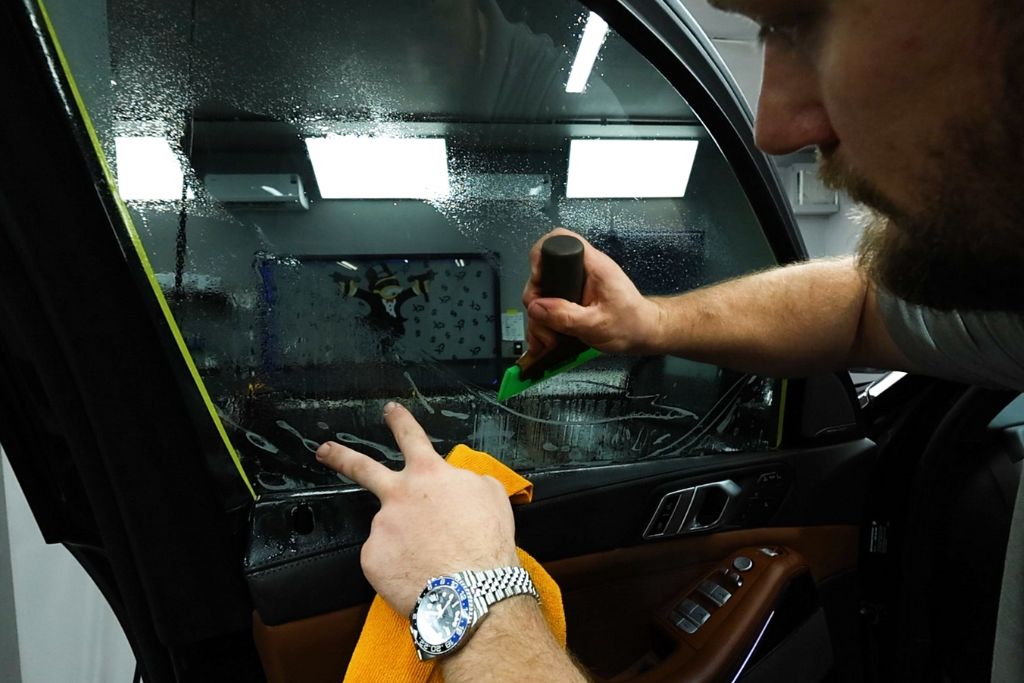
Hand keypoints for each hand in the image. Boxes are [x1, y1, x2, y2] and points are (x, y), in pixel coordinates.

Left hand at [315, 403, 518, 614]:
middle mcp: (398, 495)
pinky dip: (399, 567)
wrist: (472, 590)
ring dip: (404, 543)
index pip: (412, 438)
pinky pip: (384, 560)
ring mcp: (380, 526)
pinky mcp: (371, 557)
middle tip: (324, 450)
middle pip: (362, 468)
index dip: (400, 421)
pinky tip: (418, 575)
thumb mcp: (491, 495)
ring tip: (431, 562)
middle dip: (340, 456)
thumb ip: (468, 482)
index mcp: (430, 475)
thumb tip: (459, 484)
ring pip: (389, 531)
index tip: (390, 411)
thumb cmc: (487, 543)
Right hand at [521, 228, 664, 363]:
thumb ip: (566, 316)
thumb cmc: (631, 324)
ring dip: (540, 316)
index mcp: (593, 265)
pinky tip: (549, 337)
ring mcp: (577, 283)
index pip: (560, 239)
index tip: (539, 281)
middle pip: (544, 271)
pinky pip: (551, 303)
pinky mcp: (574, 297)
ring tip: (549, 339)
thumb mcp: (597, 324)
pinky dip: (546, 321)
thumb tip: (536, 307)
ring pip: (544, 292)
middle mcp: (583, 270)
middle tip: (542, 320)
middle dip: (536, 298)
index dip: (542, 255)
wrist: (645, 333)